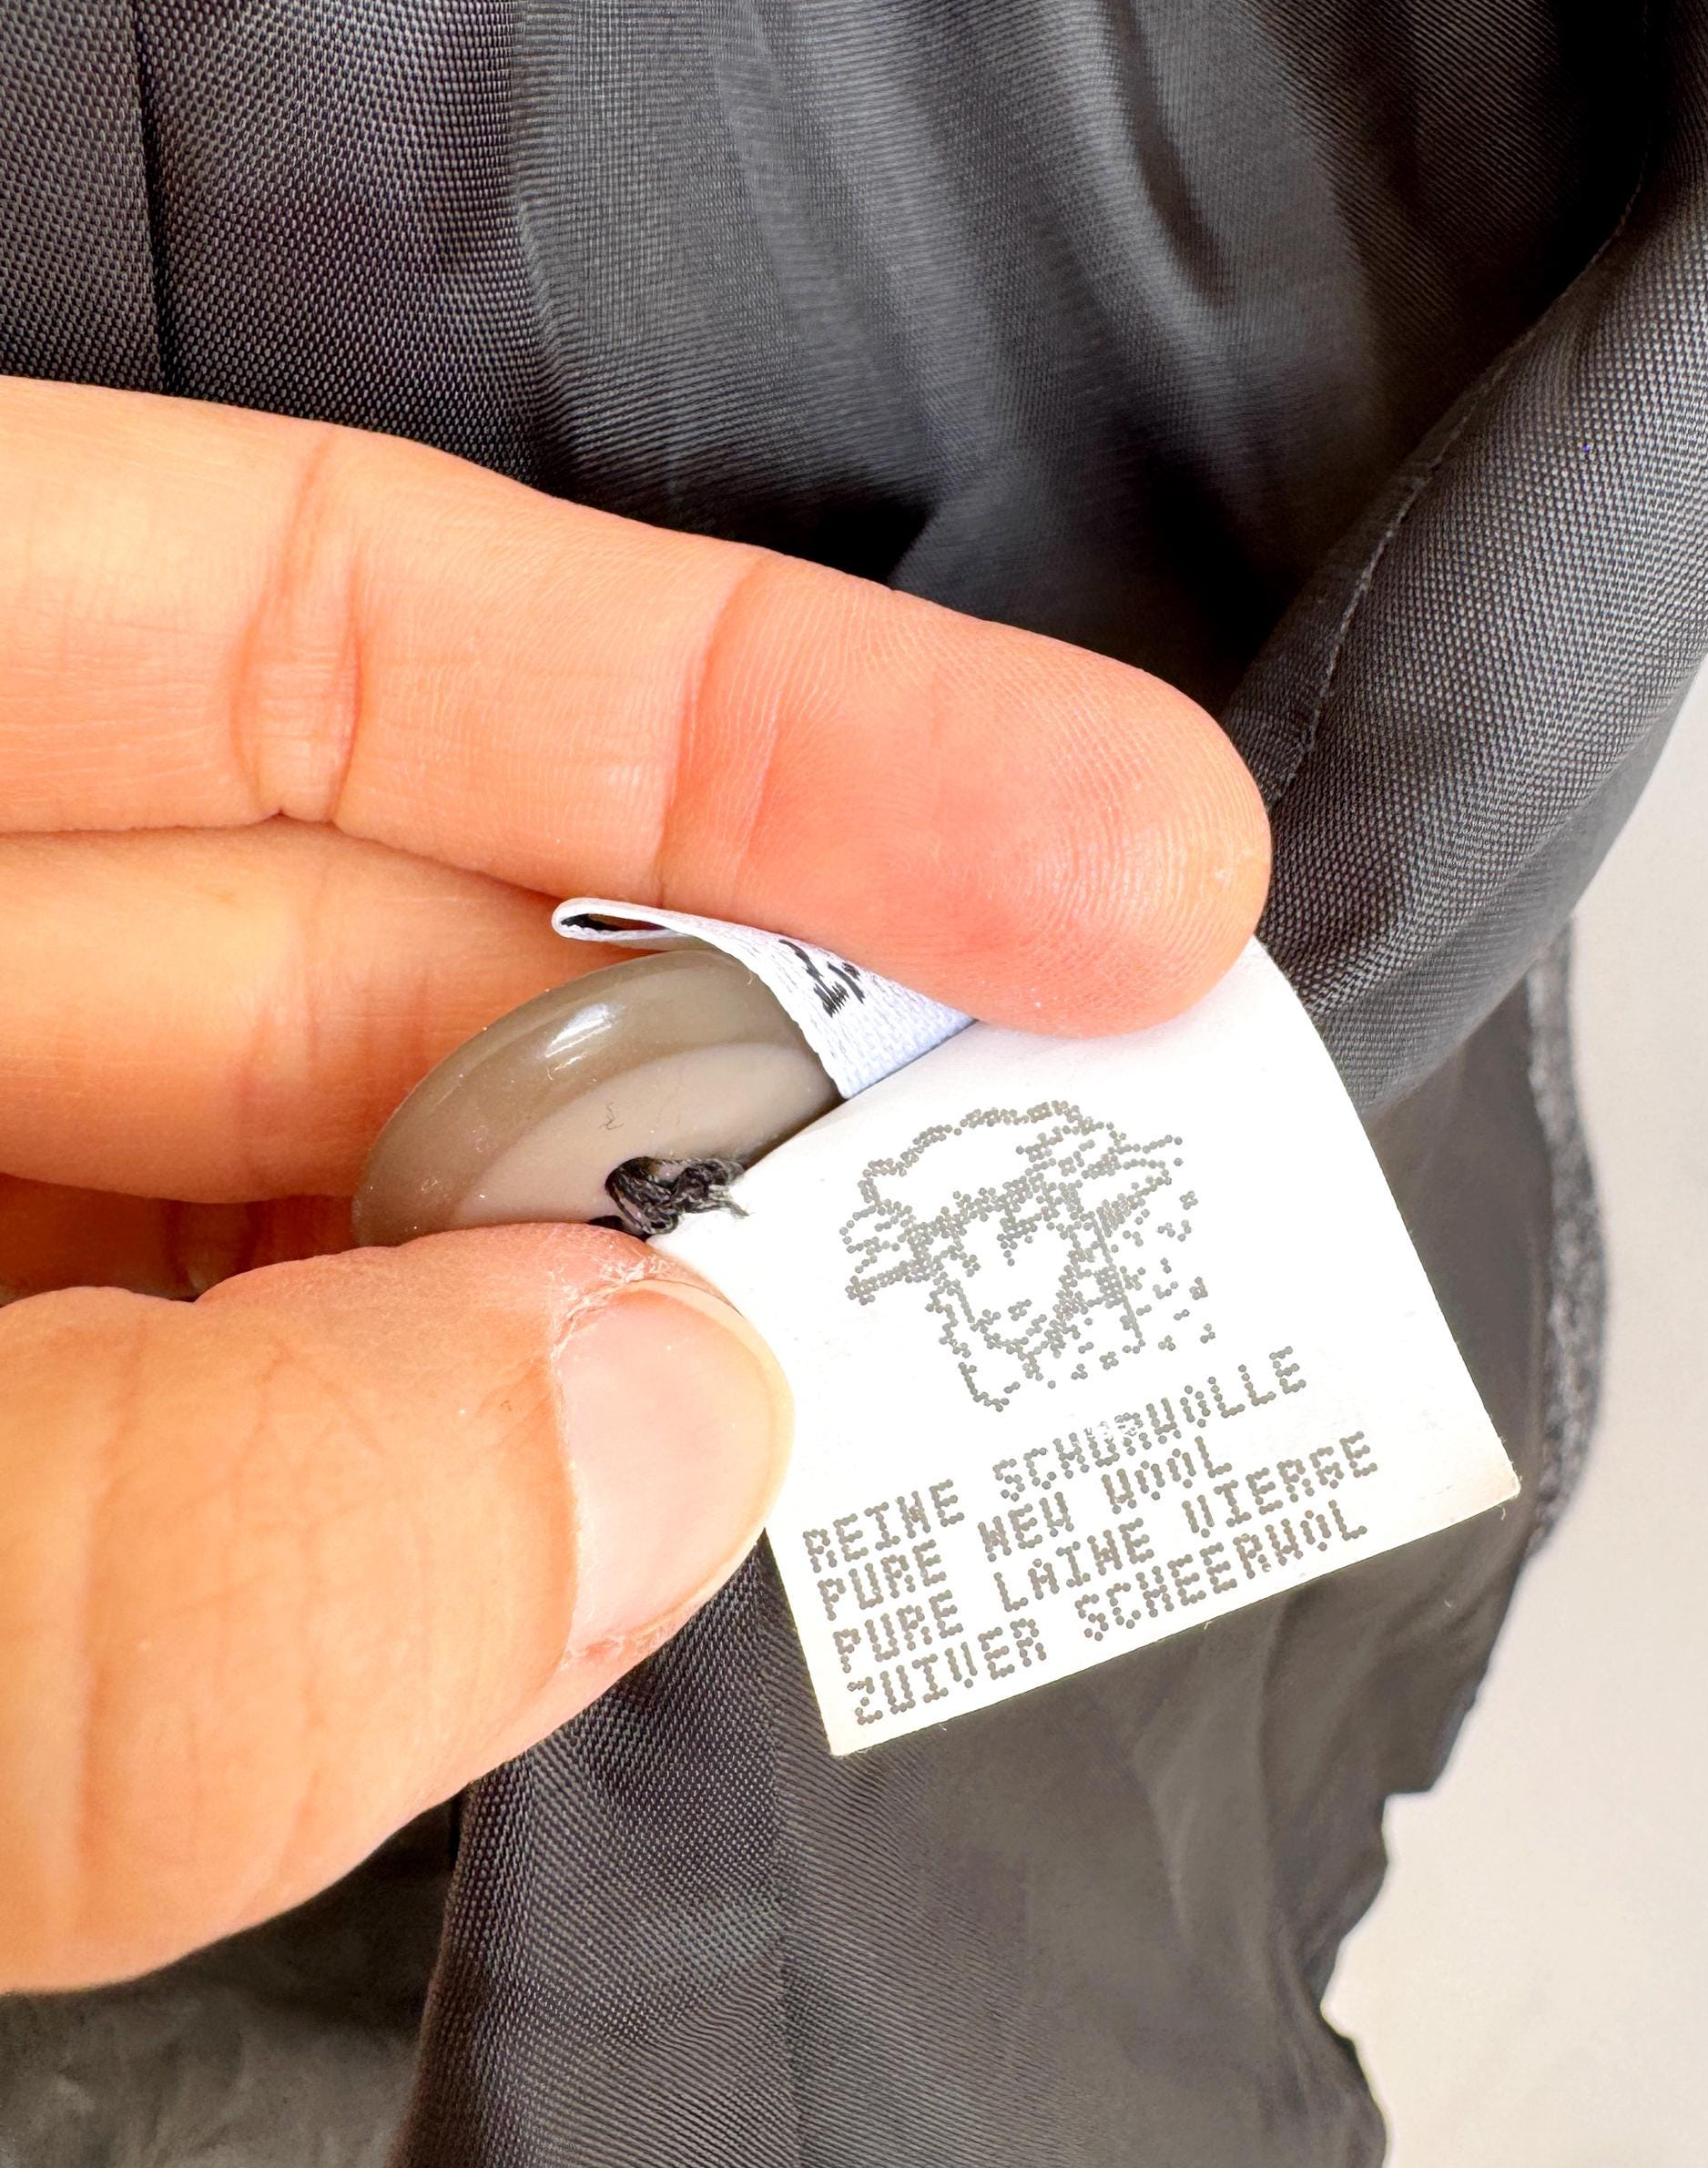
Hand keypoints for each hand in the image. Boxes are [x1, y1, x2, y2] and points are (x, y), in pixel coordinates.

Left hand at [0, 378, 1267, 1988]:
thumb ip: (133, 1561)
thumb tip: (653, 1436)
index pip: (270, 605)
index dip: (724, 703)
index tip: (1112, 844)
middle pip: (354, 933)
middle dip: (725, 1064)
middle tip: (1082, 1192)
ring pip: (334, 1228)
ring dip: (628, 1329)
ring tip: (917, 1418)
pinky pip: (240, 1470)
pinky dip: (451, 1532)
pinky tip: (638, 1562)